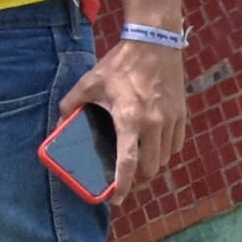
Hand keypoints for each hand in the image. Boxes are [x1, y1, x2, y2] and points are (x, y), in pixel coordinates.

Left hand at [62, 39, 186, 198]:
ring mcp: (171, 120)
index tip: (116, 199)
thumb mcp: (90, 82)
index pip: (127, 162)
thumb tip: (59, 122)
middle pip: (150, 168)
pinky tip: (154, 144)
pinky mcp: (182, 114)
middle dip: (138, 178)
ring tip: (139, 160)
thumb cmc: (120, 64)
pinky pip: (176, 144)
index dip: (122, 186)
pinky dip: (166, 150)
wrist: (154, 42)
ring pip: (165, 158)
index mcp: (129, 119)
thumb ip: (71, 105)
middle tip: (126, 177)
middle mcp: (153, 124)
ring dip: (152, 164)